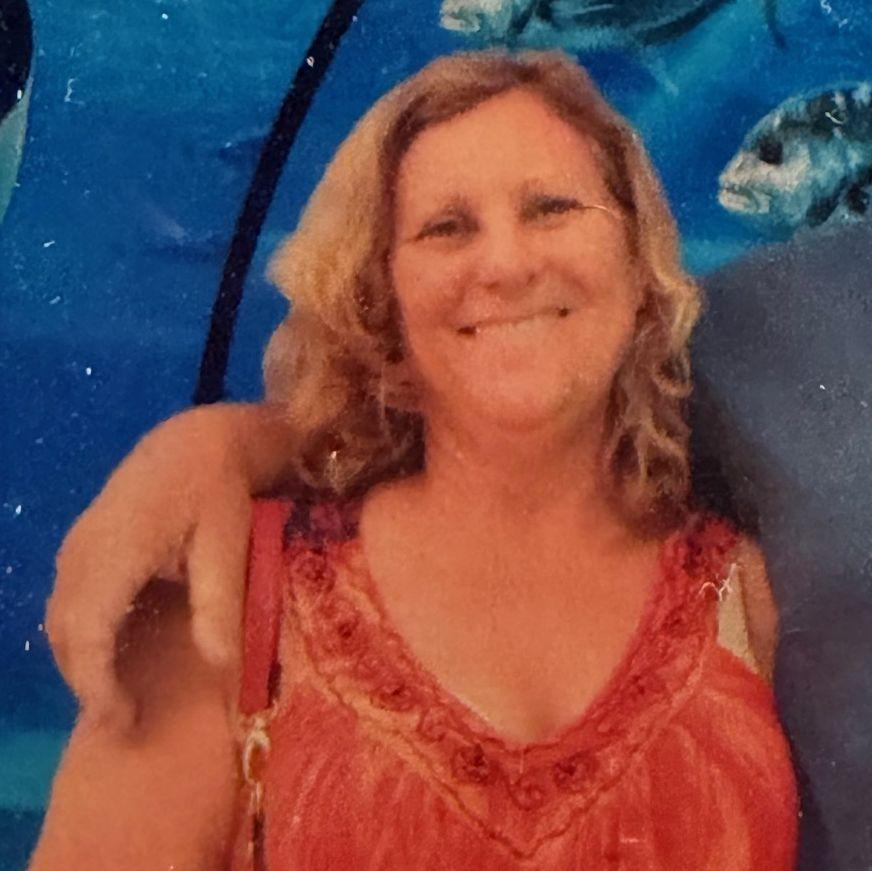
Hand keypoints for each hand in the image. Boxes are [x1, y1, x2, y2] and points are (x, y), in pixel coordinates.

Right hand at [45, 406, 254, 730]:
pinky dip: (84, 638)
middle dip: (87, 684)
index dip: (96, 684)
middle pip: (66, 633)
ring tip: (118, 699)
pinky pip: (70, 603)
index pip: (88, 633)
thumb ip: (218, 605)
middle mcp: (82, 552)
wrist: (196, 441)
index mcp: (116, 552)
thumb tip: (219, 668)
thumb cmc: (217, 491)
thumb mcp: (227, 544)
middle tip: (123, 724)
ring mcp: (76, 547)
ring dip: (82, 663)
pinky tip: (114, 655)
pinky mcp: (82, 545)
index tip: (117, 722)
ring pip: (62, 620)